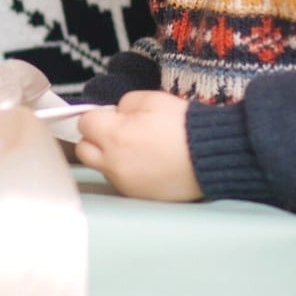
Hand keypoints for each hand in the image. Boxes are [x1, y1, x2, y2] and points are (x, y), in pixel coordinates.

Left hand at [76, 90, 201, 200]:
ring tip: (139, 147)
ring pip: (102, 167)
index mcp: (114, 137)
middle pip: (85, 150)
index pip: (84, 124)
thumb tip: (114, 113)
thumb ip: (123, 104)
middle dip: (96, 138)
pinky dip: (127, 170)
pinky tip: (147, 161)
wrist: (212, 155)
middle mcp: (114, 164)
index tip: (108, 115)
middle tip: (116, 130)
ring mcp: (124, 183)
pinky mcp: (137, 195)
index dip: (96, 116)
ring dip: (110, 156)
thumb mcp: (150, 99)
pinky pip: (120, 180)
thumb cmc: (184, 127)